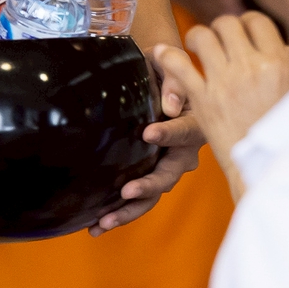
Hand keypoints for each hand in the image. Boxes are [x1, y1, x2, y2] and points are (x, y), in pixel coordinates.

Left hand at [94, 69, 204, 233]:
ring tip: (103, 222)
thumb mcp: (169, 61)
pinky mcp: (149, 175)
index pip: (184, 131)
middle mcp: (184, 153)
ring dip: (128, 211)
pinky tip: (94, 227)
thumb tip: (170, 106)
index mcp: (194, 124)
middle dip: (147, 186)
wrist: (162, 75)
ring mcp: (166, 167)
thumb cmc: (166, 66)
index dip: (168, 134)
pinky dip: (119, 213)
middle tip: (126, 192)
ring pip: (153, 195)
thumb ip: (174, 79)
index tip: (148, 133)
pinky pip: (138, 199)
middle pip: (169, 175)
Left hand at [152, 14, 288, 199]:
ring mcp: (225, 82)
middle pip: (228, 24)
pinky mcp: (203, 100)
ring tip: (194, 43)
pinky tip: (161, 52)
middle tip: (218, 37)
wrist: (266, 168)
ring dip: (197, 36)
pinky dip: (167, 56)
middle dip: (221, 27)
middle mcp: (251, 66)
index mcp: (279, 62)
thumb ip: (288, 69)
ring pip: (203, 37)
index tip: (242, 30)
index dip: (247, 22)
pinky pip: (180, 67)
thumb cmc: (286, 134)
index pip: (258, 22)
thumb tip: (282, 48)